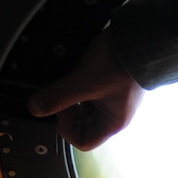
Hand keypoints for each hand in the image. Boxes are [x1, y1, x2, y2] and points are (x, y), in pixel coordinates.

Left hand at [29, 30, 143, 149]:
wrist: (141, 36)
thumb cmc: (123, 64)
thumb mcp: (85, 82)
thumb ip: (58, 96)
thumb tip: (35, 108)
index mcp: (112, 122)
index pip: (83, 141)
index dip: (67, 129)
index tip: (63, 108)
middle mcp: (113, 112)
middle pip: (82, 123)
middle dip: (68, 109)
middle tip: (65, 92)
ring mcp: (112, 96)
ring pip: (84, 105)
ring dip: (73, 94)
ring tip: (73, 78)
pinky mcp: (109, 80)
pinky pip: (88, 88)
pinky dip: (79, 81)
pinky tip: (79, 69)